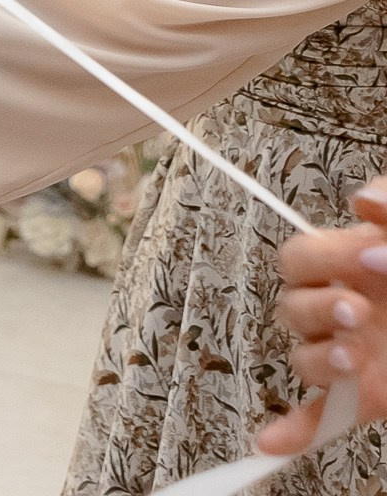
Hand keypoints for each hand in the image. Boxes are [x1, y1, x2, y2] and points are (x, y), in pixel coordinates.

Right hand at [261, 181, 386, 453]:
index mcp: (355, 266)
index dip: (328, 258)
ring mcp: (356, 355)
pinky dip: (296, 432)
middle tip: (359, 310)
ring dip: (320, 359)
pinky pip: (321, 416)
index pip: (302, 256)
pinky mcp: (368, 397)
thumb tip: (361, 203)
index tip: (373, 260)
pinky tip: (272, 443)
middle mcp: (348, 309)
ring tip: (357, 357)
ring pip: (303, 358)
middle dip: (317, 306)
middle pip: (291, 305)